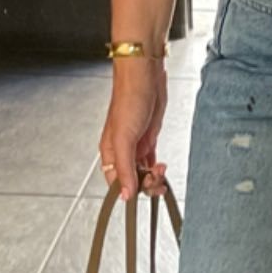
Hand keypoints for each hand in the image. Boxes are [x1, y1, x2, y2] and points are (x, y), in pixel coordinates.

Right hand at [99, 63, 169, 201]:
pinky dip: (157, 169)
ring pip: (143, 173)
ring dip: (153, 177)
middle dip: (146, 184)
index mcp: (109, 152)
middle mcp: (121, 151)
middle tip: (156, 178)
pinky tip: (161, 167)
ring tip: (161, 169)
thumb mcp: (123, 138)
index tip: (141, 191)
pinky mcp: (149, 139)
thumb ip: (125, 168)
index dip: (128, 190)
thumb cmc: (129, 100)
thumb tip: (125, 195)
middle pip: (132, 180)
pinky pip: (151, 162)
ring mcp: (136, 146)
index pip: (116, 183)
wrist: (144, 77)